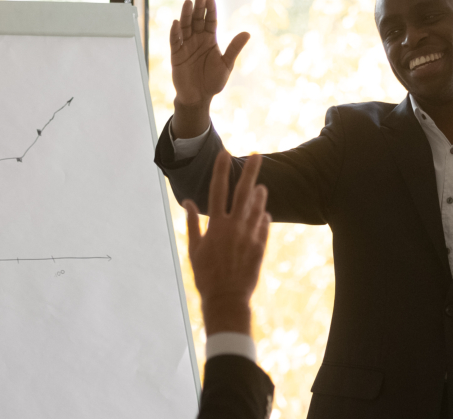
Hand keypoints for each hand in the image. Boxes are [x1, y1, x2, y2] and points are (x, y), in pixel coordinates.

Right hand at [169, 0, 251, 109]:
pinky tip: (176, 22)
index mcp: (210, 40)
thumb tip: (247, 33)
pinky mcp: (176, 55)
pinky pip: (175, 41)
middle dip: (198, 8)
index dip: (210, 10)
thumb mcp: (226, 64)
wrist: (199, 98)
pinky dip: (175, 32)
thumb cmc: (213, 81)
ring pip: (185, 27)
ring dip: (186, 15)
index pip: (210, 21)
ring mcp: (186, 46)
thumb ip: (234, 48)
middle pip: (197, 20)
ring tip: (188, 3)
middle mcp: (197, 40)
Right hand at [182, 151, 269, 335]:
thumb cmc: (206, 274)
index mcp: (216, 225)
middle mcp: (234, 227)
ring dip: (259, 195)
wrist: (226, 298)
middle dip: (250, 171)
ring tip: (261, 186)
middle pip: (243, 192)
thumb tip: (187, 202)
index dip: (221, 170)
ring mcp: (250, 236)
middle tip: (258, 155)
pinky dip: (263, 217)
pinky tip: (264, 213)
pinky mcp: (260, 247)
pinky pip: (264, 226)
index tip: (225, 153)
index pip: (218, 190)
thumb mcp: (194, 248)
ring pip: (257, 207)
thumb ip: (192, 223)